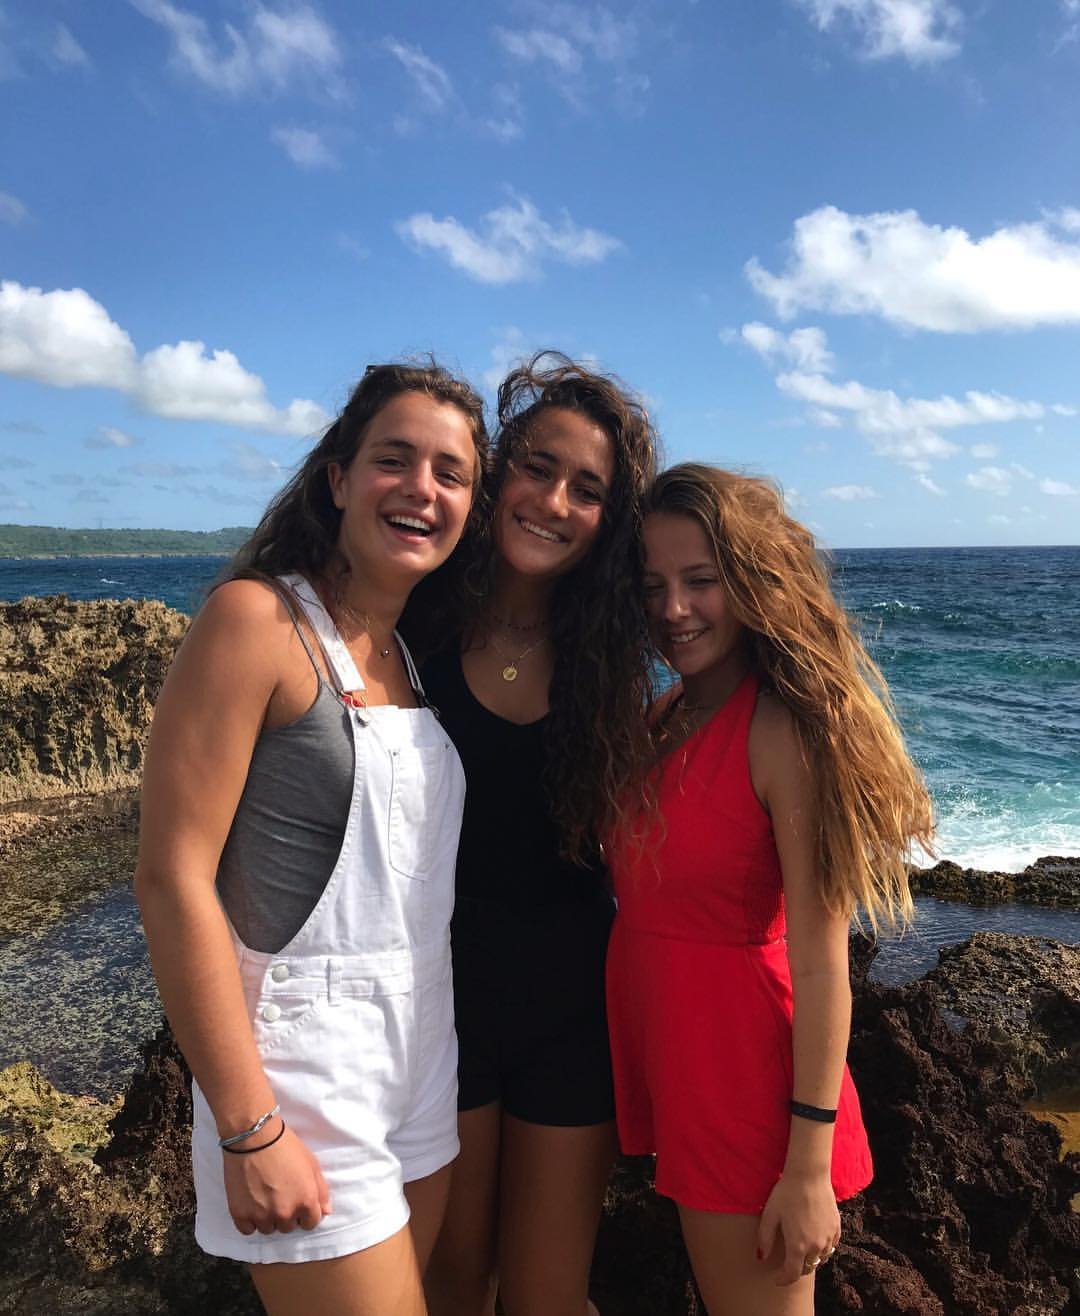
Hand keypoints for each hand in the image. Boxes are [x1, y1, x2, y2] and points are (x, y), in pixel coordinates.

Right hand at [223, 1121, 331, 1235]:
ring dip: (267, 1218)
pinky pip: (248, 1230)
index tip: (298, 1201)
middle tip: (279, 1195)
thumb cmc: (286, 1146)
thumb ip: (322, 1190)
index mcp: (306, 1201)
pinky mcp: (240, 1214)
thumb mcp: (312, 1163)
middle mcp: (285, 1213)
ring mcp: (262, 1216)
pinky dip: (249, 1220)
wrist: (255, 1137)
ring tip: (264, 1197)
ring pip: (268, 1229)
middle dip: (286, 1214)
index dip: (305, 1213)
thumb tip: (325, 1211)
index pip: (310, 1223)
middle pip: (288, 1227)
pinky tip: (251, 1204)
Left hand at [756, 1170, 839, 1286]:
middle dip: (795, 1269)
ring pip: (820, 1258)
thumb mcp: (770, 1214)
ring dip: (810, 1258)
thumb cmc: (786, 1193)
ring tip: (800, 1250)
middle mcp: (816, 1246)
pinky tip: (814, 1238)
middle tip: (786, 1263)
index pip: (792, 1273)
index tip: (776, 1279)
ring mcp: (828, 1237)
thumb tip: (762, 1257)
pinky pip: (830, 1246)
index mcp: (798, 1245)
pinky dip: (822, 1248)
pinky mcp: (836, 1227)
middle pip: (807, 1267)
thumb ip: (765, 1238)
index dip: (783, 1279)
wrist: (809, 1175)